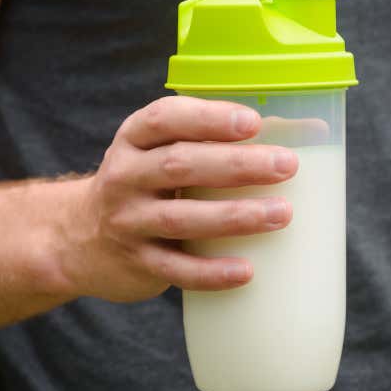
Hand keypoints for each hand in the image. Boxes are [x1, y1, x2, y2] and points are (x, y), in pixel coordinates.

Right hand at [54, 96, 297, 301]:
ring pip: (181, 218)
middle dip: (236, 165)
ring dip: (234, 216)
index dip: (209, 118)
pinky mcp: (137, 263)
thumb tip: (311, 131)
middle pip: (180, 165)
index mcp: (135, 139)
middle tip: (287, 166)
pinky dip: (212, 272)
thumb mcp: (161, 152)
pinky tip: (247, 271)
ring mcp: (128, 222)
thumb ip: (215, 141)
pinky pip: (176, 269)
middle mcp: (125, 176)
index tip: (253, 122)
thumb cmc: (148, 185)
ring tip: (282, 214)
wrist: (79, 239)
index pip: (165, 119)